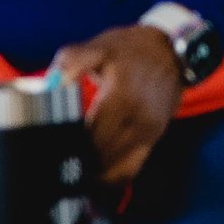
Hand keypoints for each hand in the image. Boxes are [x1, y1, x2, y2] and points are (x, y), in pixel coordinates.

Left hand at [50, 23, 182, 190]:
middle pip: (103, 155)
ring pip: (119, 166)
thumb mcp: (97, 48)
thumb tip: (50, 86)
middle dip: (78, 162)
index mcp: (122, 97)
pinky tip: (94, 176)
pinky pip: (133, 165)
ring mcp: (149, 132)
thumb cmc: (131, 49)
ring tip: (70, 173)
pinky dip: (114, 175)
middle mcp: (139, 119)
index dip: (70, 146)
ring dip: (94, 172)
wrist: (173, 51)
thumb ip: (69, 64)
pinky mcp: (154, 138)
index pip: (92, 135)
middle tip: (55, 164)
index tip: (49, 150)